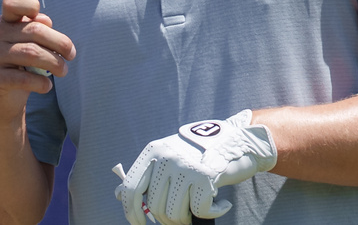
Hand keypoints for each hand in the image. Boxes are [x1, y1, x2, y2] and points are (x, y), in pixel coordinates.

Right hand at [0, 0, 75, 120]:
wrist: (3, 96)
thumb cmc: (23, 65)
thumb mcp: (32, 44)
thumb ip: (39, 29)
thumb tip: (45, 21)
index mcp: (7, 22)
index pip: (11, 2)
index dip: (28, 4)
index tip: (47, 22)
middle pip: (34, 30)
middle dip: (59, 43)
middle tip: (71, 55)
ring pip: (31, 53)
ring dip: (54, 63)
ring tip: (63, 71)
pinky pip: (22, 78)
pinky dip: (41, 83)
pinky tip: (47, 86)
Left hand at [114, 110, 276, 224]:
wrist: (239, 141)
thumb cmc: (201, 155)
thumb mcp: (169, 158)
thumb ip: (147, 176)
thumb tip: (118, 194)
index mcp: (153, 152)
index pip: (130, 188)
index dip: (131, 212)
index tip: (139, 224)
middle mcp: (166, 156)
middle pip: (155, 207)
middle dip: (169, 219)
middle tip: (185, 214)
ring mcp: (185, 165)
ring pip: (175, 214)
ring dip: (188, 219)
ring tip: (199, 206)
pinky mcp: (205, 175)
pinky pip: (199, 211)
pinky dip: (211, 212)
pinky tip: (219, 202)